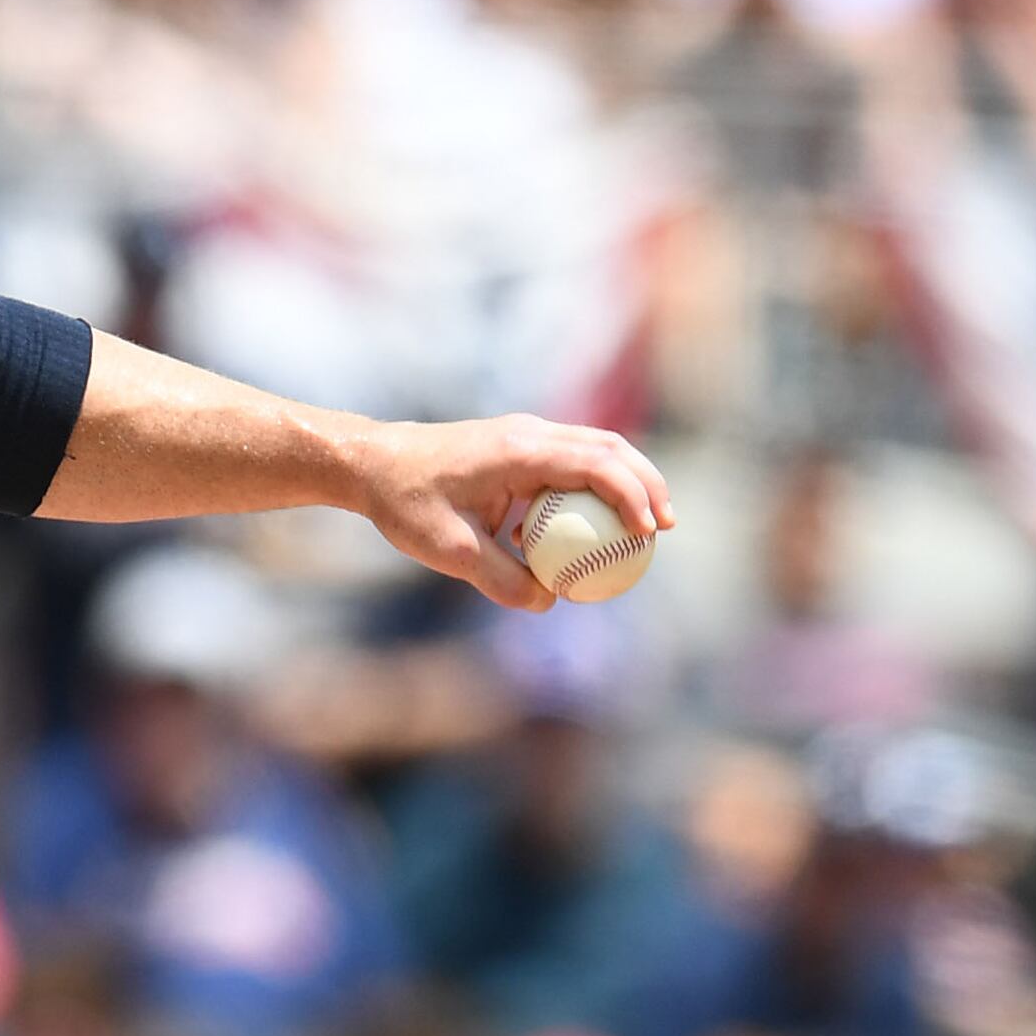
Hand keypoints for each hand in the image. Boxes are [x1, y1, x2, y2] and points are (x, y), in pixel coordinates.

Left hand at [345, 413, 674, 611]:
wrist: (370, 464)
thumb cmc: (404, 502)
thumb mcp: (448, 550)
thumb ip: (500, 578)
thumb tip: (547, 602)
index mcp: (519, 451)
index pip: (597, 464)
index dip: (632, 495)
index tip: (648, 531)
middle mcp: (529, 434)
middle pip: (610, 448)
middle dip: (647, 483)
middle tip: (666, 526)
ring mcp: (524, 435)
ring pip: (595, 448)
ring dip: (626, 480)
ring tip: (646, 524)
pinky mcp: (516, 445)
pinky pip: (569, 460)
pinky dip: (594, 484)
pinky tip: (593, 524)